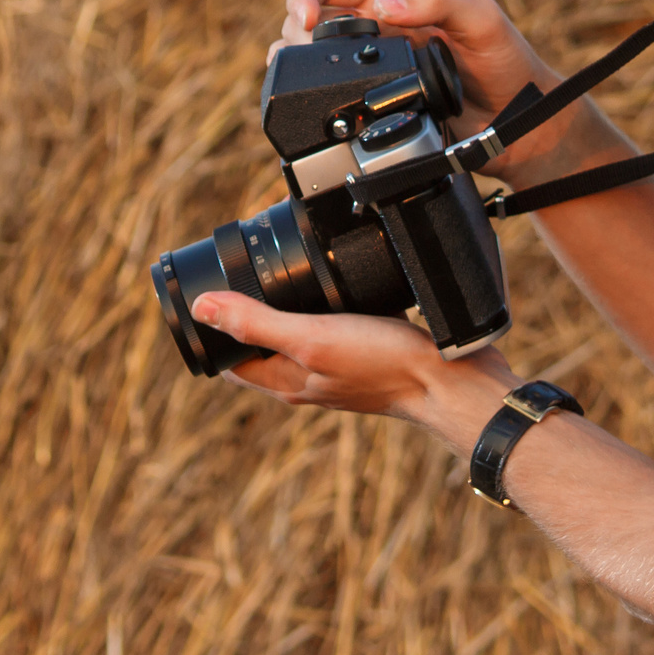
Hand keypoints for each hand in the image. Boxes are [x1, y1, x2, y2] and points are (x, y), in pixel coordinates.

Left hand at [191, 290, 517, 450]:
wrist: (453, 380)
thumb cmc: (384, 364)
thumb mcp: (312, 338)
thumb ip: (257, 324)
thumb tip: (201, 308)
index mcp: (289, 382)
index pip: (233, 362)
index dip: (213, 332)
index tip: (206, 294)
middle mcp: (312, 378)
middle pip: (266, 347)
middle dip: (251, 314)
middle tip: (241, 275)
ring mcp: (344, 367)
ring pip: (304, 335)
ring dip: (292, 308)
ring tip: (284, 272)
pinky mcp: (373, 352)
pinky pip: (340, 327)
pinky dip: (332, 304)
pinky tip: (340, 279)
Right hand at [276, 0, 615, 184]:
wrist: (519, 123)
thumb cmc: (507, 61)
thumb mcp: (482, 19)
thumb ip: (437, 1)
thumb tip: (384, 7)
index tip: (306, 22)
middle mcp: (372, 27)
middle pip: (305, 19)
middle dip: (295, 35)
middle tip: (312, 58)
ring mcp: (369, 66)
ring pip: (307, 58)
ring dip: (296, 67)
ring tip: (312, 83)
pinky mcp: (369, 102)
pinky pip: (326, 95)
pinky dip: (312, 97)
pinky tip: (319, 106)